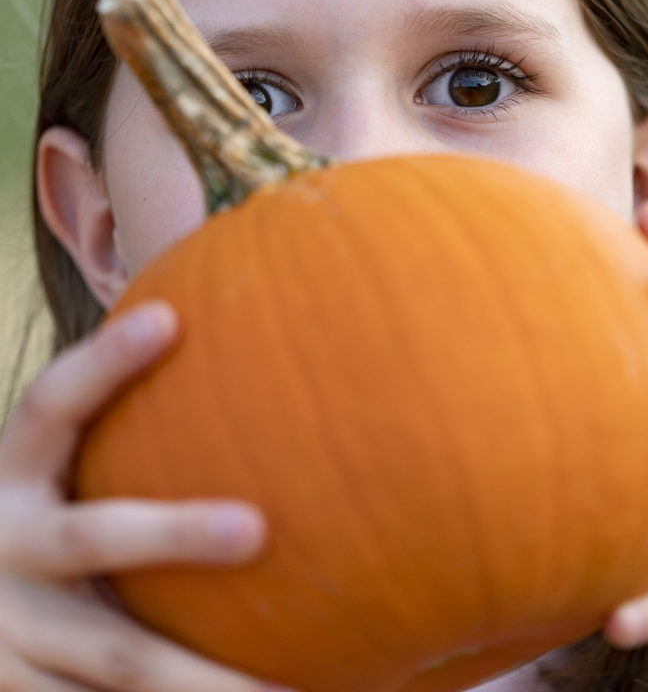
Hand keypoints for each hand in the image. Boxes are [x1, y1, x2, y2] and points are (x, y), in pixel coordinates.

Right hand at [0, 301, 292, 691]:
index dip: (103, 362)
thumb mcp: (43, 462)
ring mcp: (4, 639)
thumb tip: (198, 322)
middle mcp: (2, 547)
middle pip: (92, 538)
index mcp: (10, 471)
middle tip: (257, 526)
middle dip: (173, 533)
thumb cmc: (30, 510)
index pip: (51, 403)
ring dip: (202, 679)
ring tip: (290, 688)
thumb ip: (103, 411)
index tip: (169, 320)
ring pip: (117, 658)